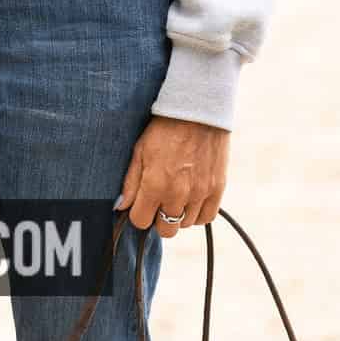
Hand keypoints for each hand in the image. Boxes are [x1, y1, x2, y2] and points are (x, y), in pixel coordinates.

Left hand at [114, 116, 227, 239]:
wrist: (198, 111)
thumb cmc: (165, 129)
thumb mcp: (140, 150)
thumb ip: (130, 182)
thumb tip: (122, 206)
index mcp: (155, 184)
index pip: (141, 221)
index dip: (138, 214)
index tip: (141, 205)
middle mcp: (178, 193)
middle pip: (165, 229)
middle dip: (158, 219)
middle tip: (158, 202)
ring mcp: (200, 193)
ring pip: (185, 224)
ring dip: (178, 215)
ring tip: (176, 196)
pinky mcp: (218, 189)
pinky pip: (206, 218)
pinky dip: (198, 213)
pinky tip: (191, 200)